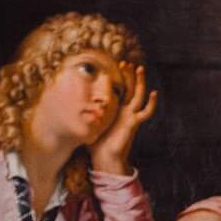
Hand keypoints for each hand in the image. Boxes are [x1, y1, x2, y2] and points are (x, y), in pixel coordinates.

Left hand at [89, 59, 158, 175]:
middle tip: (128, 63)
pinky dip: (151, 104)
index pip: (120, 90)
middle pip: (129, 89)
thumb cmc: (96, 145)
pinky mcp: (134, 123)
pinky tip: (154, 93)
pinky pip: (146, 112)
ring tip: (140, 69)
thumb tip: (66, 106)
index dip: (120, 78)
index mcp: (116, 111)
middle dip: (129, 75)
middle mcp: (125, 112)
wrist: (105, 158)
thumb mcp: (88, 123)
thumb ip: (83, 114)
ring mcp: (131, 116)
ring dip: (139, 82)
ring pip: (138, 96)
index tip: (118, 65)